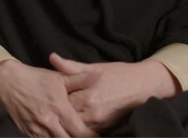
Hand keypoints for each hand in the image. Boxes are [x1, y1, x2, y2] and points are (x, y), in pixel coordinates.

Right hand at [0, 59, 96, 136]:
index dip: (89, 135)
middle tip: (83, 134)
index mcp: (60, 108)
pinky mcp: (28, 132)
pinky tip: (56, 134)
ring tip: (70, 134)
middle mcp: (49, 122)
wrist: (8, 82)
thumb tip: (99, 75)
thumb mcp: (59, 77)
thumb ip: (79, 79)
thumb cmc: (36, 79)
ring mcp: (37, 129)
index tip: (94, 134)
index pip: (80, 132)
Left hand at [49, 53, 179, 132]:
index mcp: (86, 95)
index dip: (52, 102)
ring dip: (67, 125)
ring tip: (58, 121)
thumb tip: (52, 58)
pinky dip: (80, 130)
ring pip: (76, 129)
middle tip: (47, 113)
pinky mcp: (106, 129)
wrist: (144, 85)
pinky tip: (73, 126)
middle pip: (66, 119)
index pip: (60, 104)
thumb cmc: (119, 74)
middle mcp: (91, 111)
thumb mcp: (95, 67)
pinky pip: (88, 133)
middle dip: (58, 116)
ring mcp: (99, 122)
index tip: (43, 100)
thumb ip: (71, 67)